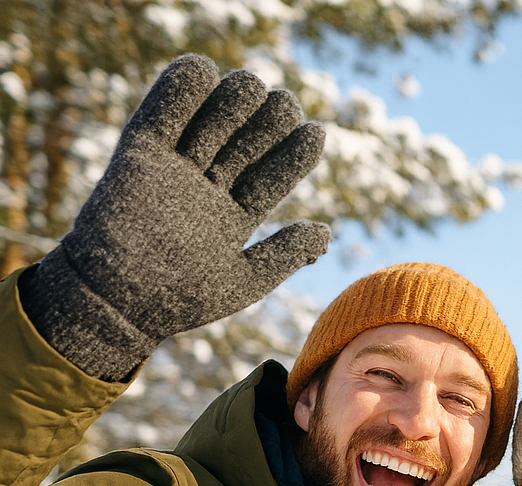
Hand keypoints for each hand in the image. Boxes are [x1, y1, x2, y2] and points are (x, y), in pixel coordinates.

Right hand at [21, 54, 329, 379]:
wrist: (116, 302)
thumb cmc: (180, 300)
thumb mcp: (244, 279)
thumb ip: (283, 253)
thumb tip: (326, 232)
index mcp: (234, 214)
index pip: (271, 176)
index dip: (294, 154)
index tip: (318, 131)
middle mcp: (207, 187)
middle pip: (244, 144)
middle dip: (267, 122)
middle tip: (286, 102)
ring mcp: (173, 170)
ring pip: (208, 124)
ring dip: (230, 102)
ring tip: (254, 85)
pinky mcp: (137, 157)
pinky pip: (157, 117)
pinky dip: (175, 90)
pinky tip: (201, 68)